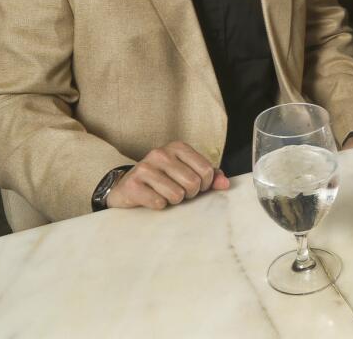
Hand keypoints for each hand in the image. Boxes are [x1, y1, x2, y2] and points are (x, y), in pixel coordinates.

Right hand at [106, 141, 229, 210]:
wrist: (126, 186)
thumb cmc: (163, 179)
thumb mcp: (187, 172)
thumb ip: (210, 176)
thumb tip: (226, 184)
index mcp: (178, 147)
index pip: (207, 170)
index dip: (205, 185)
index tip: (196, 187)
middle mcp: (161, 153)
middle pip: (193, 183)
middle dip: (190, 194)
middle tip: (179, 193)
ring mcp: (145, 167)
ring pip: (176, 194)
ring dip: (174, 201)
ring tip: (164, 195)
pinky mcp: (133, 184)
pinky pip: (159, 202)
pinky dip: (159, 205)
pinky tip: (151, 198)